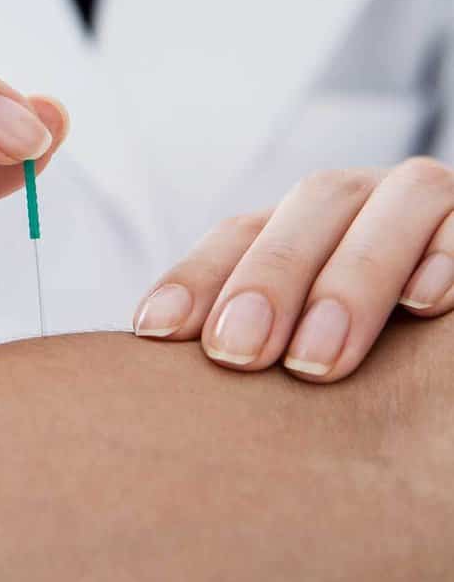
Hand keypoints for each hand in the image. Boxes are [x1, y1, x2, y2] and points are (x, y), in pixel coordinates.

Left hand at [133, 158, 453, 381]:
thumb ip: (249, 345)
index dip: (197, 276)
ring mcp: (432, 204)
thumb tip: (157, 379)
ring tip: (316, 359)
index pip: (240, 233)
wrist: (444, 325)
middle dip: (271, 278)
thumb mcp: (296, 339)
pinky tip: (425, 304)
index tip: (155, 331)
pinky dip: (448, 258)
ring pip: (397, 202)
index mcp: (302, 224)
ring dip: (353, 279)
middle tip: (237, 353)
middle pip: (312, 206)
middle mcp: (365, 202)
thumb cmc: (366, 356)